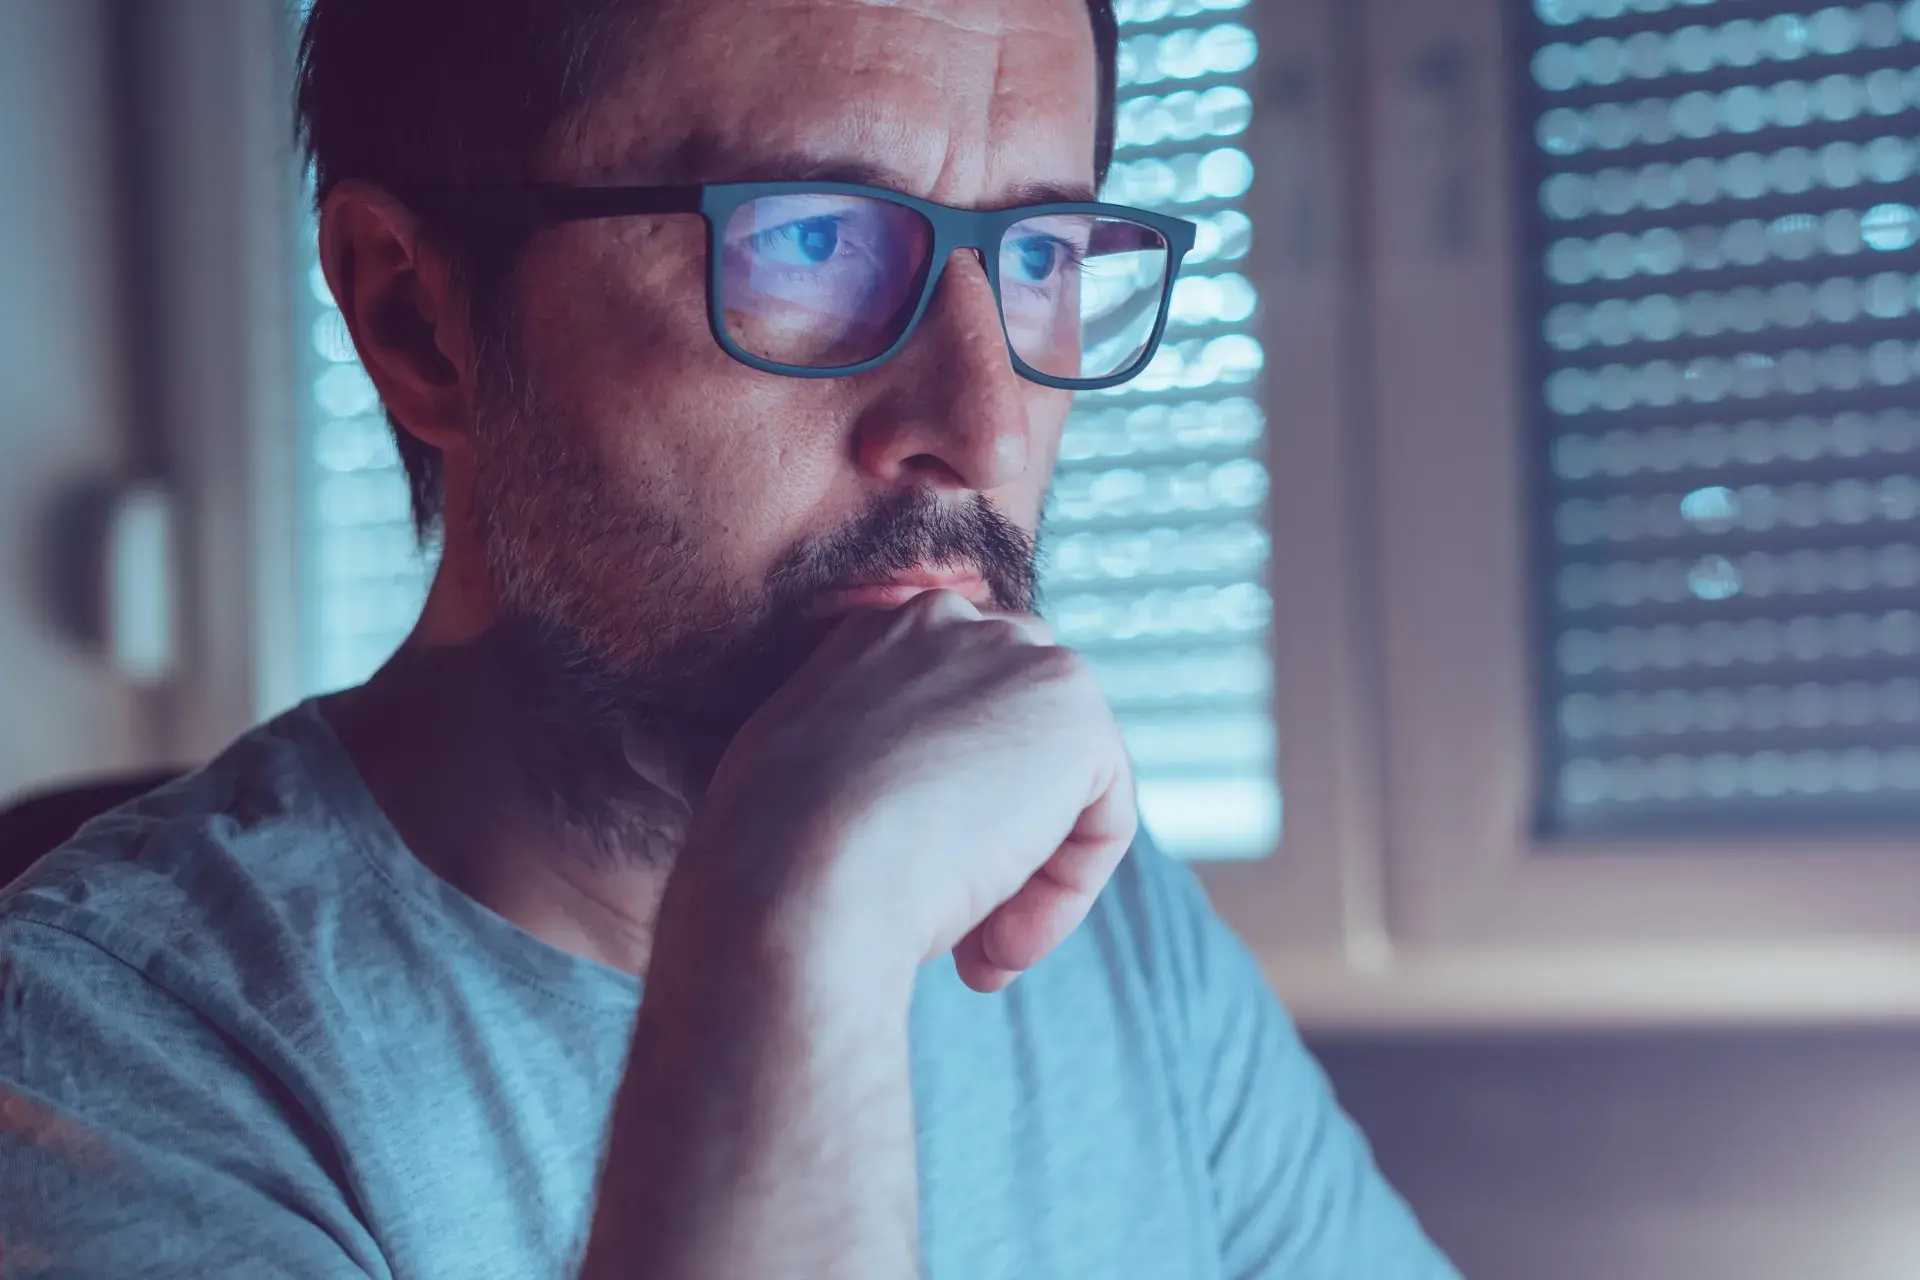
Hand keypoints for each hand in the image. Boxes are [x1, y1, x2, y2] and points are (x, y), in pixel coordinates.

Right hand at [681, 589, 1136, 994]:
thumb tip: (918, 814)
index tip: (906, 883)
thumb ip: (865, 765)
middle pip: (1021, 739)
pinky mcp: (1076, 715)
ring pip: (1063, 787)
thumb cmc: (774, 863)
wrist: (794, 882)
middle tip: (961, 930)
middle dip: (1002, 836)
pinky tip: (999, 945)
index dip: (948, 814)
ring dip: (1028, 880)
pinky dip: (1063, 898)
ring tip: (978, 953)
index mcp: (875, 631)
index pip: (956, 710)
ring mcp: (1021, 658)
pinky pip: (1104, 822)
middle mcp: (952, 621)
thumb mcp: (808, 784)